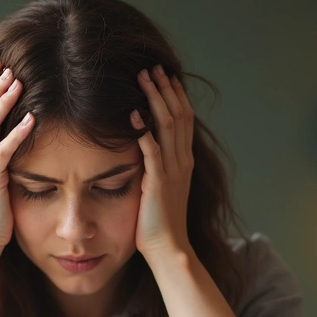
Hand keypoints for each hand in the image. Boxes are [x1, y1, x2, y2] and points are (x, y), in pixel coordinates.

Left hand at [133, 64, 193, 259]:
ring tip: (143, 79)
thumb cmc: (160, 224)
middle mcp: (182, 161)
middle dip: (165, 89)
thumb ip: (158, 168)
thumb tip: (145, 149)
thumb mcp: (162, 188)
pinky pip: (151, 150)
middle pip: (178, 115)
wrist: (169, 249)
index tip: (165, 77)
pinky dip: (142, 130)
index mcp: (184, 162)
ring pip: (167, 126)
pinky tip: (132, 114)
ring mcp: (173, 171)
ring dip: (155, 100)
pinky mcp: (158, 182)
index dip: (175, 96)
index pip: (184, 120)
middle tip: (153, 68)